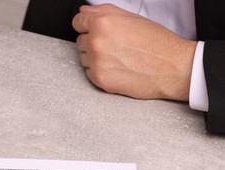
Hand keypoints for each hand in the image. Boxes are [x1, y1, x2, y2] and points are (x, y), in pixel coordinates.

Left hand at [72, 4, 196, 100]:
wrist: (171, 68)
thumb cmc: (156, 42)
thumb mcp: (131, 17)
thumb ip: (103, 11)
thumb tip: (84, 10)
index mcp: (103, 23)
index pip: (78, 21)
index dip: (87, 25)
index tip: (94, 30)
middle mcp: (96, 41)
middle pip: (80, 40)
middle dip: (93, 42)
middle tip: (114, 46)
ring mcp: (96, 62)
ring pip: (83, 57)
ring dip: (95, 58)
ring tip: (117, 58)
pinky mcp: (99, 79)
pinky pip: (89, 73)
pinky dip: (100, 72)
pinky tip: (117, 69)